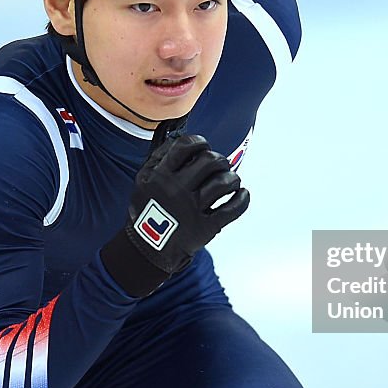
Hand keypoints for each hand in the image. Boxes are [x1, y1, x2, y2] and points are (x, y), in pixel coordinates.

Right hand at [100, 134, 249, 296]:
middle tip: (220, 167)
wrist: (147, 250)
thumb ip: (159, 158)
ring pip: (224, 182)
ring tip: (231, 182)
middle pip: (210, 160)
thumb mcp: (144, 181)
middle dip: (220, 160)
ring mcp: (192, 209)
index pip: (185, 146)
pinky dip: (242, 199)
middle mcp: (176, 190)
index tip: (204, 147)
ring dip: (233, 178)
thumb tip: (180, 138)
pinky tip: (242, 194)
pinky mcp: (206, 228)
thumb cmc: (148, 211)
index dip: (200, 142)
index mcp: (160, 175)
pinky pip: (233, 208)